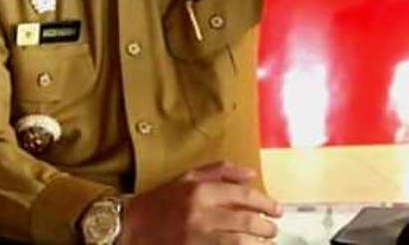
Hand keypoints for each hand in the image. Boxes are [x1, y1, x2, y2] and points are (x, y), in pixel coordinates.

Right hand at [119, 161, 281, 244]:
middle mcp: (199, 214)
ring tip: (265, 244)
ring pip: (239, 243)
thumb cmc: (162, 201)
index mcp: (200, 191)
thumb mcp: (188, 178)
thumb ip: (221, 172)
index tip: (276, 210)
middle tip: (273, 231)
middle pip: (245, 221)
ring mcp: (196, 238)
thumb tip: (251, 174)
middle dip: (265, 227)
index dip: (265, 203)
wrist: (132, 226)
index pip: (243, 194)